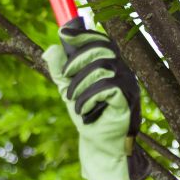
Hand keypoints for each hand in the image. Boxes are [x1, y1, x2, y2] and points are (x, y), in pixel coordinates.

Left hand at [43, 24, 149, 179]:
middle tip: (65, 76)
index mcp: (110, 66)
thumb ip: (60, 71)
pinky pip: (107, 87)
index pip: (101, 41)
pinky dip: (89, 97)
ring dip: (80, 83)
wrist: (100, 145)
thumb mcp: (68, 90)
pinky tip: (84, 110)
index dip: (83, 35)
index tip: (64, 34)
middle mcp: (123, 71)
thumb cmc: (88, 116)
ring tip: (72, 100)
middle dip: (77, 60)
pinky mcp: (128, 100)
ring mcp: (128, 85)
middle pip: (101, 49)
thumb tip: (51, 48)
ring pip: (102, 67)